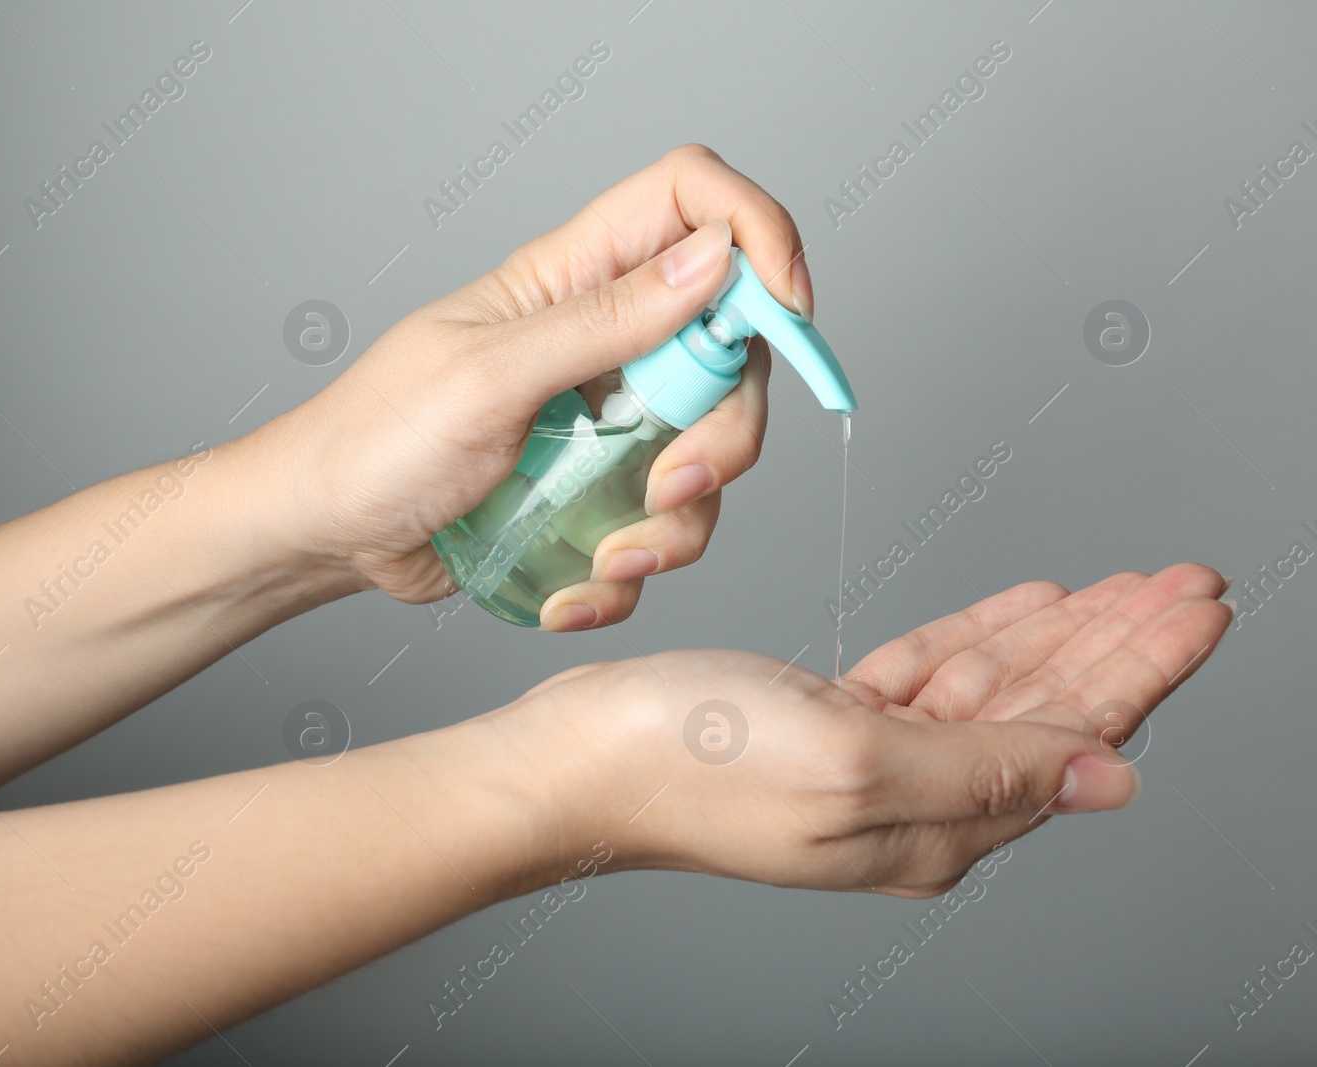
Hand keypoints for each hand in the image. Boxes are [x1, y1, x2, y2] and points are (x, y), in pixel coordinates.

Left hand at [272, 145, 811, 629]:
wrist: (328, 535)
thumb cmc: (377, 438)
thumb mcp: (490, 376)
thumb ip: (604, 320)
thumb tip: (714, 259)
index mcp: (573, 278)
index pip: (692, 202)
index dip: (757, 235)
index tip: (786, 311)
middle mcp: (605, 341)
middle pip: (732, 351)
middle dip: (729, 429)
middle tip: (673, 483)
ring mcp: (607, 420)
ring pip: (710, 453)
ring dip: (680, 524)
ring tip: (608, 558)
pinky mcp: (597, 493)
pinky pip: (661, 528)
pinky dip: (631, 574)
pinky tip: (576, 591)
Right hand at [494, 566, 1229, 896]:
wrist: (575, 758)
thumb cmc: (687, 762)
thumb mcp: (852, 763)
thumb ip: (987, 772)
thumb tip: (1108, 779)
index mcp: (934, 828)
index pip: (1076, 740)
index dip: (1145, 668)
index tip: (1201, 607)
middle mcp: (914, 806)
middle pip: (1050, 713)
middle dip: (1122, 643)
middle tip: (1183, 582)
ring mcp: (871, 766)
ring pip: (997, 690)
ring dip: (1061, 633)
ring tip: (1124, 584)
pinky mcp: (827, 726)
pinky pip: (931, 678)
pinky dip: (980, 637)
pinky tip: (1022, 607)